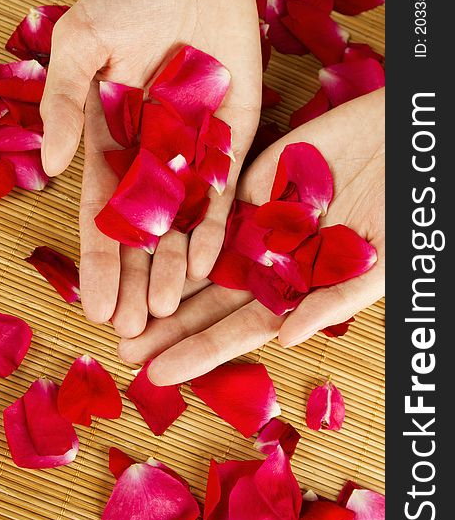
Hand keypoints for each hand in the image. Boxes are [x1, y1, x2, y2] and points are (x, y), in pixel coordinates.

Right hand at [40, 0, 260, 336]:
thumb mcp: (81, 44)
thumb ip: (64, 102)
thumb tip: (55, 163)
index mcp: (111, 144)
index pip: (101, 216)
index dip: (97, 261)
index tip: (94, 306)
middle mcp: (151, 160)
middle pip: (141, 233)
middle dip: (133, 279)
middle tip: (129, 327)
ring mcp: (193, 156)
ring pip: (181, 223)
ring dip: (172, 267)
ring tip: (164, 309)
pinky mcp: (232, 142)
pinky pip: (223, 193)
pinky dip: (213, 228)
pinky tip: (204, 265)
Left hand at [118, 89, 384, 383]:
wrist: (401, 144)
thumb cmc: (402, 210)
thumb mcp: (380, 263)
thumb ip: (335, 299)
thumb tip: (286, 340)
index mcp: (296, 288)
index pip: (240, 328)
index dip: (200, 352)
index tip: (158, 375)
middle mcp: (267, 261)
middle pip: (207, 299)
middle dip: (166, 325)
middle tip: (121, 348)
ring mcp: (253, 221)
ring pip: (196, 256)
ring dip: (159, 280)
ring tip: (117, 303)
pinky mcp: (246, 181)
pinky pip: (205, 205)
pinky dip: (174, 223)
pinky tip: (137, 241)